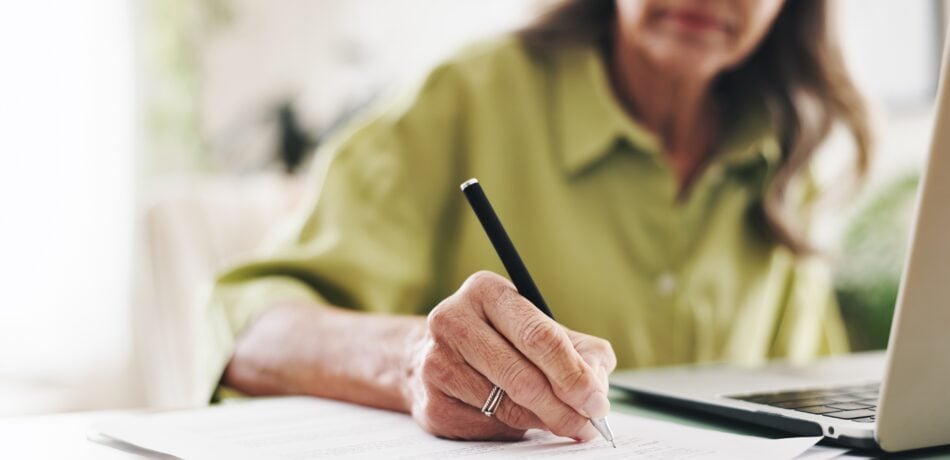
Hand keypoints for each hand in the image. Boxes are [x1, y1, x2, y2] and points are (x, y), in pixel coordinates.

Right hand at [404, 271, 616, 440]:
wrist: (432, 356)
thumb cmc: (498, 340)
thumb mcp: (539, 329)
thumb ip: (579, 351)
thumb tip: (597, 387)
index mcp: (486, 291)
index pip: (538, 336)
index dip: (573, 373)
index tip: (596, 400)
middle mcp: (453, 320)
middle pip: (523, 377)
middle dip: (564, 407)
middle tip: (588, 424)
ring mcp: (437, 363)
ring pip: (508, 406)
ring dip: (544, 421)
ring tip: (562, 421)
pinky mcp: (433, 402)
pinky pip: (489, 425)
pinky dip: (515, 428)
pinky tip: (519, 417)